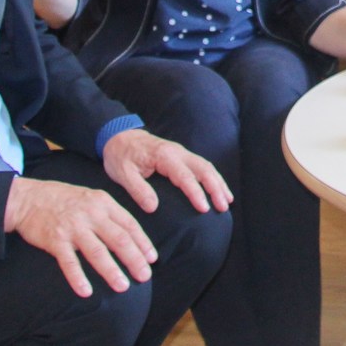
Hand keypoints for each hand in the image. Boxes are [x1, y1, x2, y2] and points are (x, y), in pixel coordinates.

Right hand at [3, 177, 154, 296]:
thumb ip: (108, 213)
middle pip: (118, 239)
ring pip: (97, 252)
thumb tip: (130, 235)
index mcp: (102, 202)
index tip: (152, 258)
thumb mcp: (90, 197)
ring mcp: (73, 227)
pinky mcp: (55, 240)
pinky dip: (78, 278)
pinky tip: (86, 292)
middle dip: (134, 259)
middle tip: (145, 276)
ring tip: (123, 287)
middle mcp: (90, 214)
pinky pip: (69, 262)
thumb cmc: (62, 199)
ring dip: (112, 271)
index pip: (129, 224)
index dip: (142, 242)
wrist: (27, 198)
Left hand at [102, 127, 232, 215]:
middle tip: (222, 207)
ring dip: (218, 183)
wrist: (118, 136)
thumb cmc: (120, 156)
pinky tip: (219, 190)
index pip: (185, 176)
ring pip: (206, 166)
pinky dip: (214, 178)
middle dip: (215, 188)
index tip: (204, 209)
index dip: (196, 193)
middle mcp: (177, 152)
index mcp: (163, 156)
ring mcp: (181, 153)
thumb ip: (138, 189)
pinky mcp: (182, 156)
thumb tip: (153, 207)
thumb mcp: (123, 174)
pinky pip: (202, 166)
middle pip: (203, 169)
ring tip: (227, 202)